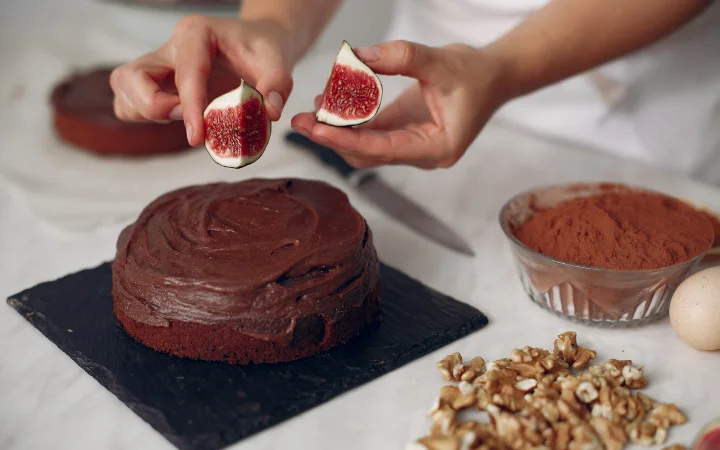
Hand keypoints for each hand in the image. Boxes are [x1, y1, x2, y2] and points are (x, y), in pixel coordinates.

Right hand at [110, 16, 294, 145]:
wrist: (255, 44)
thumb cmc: (263, 50)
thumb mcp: (278, 61)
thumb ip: (278, 84)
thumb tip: (271, 112)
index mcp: (196, 33)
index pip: (185, 74)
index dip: (190, 109)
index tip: (198, 138)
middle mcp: (169, 47)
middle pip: (132, 77)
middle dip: (154, 106)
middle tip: (190, 120)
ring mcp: (157, 63)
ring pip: (123, 88)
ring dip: (145, 112)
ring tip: (185, 118)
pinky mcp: (154, 81)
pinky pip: (128, 101)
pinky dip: (143, 116)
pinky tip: (177, 119)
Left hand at [291, 40, 508, 168]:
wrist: (496, 75)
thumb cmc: (476, 74)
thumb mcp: (439, 61)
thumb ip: (399, 58)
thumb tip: (357, 57)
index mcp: (437, 148)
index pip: (383, 150)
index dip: (347, 140)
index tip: (317, 129)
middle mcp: (422, 154)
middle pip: (368, 155)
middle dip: (333, 138)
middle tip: (300, 120)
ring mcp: (412, 146)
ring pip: (366, 147)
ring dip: (338, 130)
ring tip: (311, 109)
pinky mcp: (405, 134)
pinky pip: (372, 133)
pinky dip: (350, 121)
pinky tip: (331, 104)